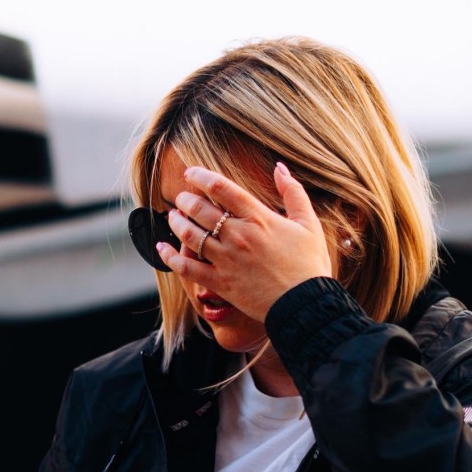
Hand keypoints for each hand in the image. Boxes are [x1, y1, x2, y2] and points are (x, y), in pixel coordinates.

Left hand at [157, 162, 332, 321]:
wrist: (304, 304)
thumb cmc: (309, 266)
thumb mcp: (308, 224)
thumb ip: (294, 193)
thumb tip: (280, 167)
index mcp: (258, 218)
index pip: (220, 188)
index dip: (200, 176)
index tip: (191, 174)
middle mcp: (237, 236)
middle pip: (199, 209)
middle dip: (185, 199)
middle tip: (182, 198)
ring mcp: (226, 260)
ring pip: (190, 235)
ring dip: (176, 223)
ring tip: (173, 217)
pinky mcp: (220, 283)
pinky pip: (187, 267)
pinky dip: (171, 257)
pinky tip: (162, 249)